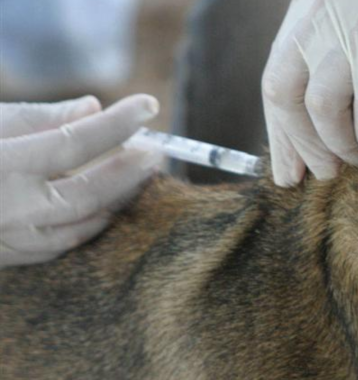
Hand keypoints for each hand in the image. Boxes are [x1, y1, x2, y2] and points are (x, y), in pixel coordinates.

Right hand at [0, 95, 161, 267]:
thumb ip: (41, 117)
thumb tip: (92, 108)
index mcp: (3, 166)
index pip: (77, 141)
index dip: (118, 123)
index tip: (147, 105)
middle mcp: (11, 209)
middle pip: (92, 191)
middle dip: (131, 168)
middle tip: (155, 148)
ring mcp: (11, 240)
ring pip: (85, 224)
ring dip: (118, 198)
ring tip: (138, 173)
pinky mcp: (9, 258)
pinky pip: (64, 244)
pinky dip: (90, 223)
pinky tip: (105, 205)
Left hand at [262, 0, 357, 185]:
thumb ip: (334, 42)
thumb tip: (319, 107)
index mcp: (310, 8)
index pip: (276, 78)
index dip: (282, 130)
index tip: (289, 167)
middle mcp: (320, 18)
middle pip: (284, 95)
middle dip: (302, 144)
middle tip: (324, 172)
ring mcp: (351, 34)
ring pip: (321, 111)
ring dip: (339, 145)